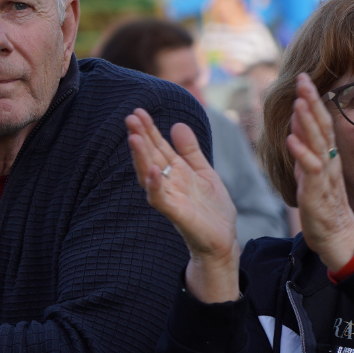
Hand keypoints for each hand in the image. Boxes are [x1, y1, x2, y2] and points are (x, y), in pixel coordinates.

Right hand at [126, 108, 238, 301]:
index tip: (138, 111)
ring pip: (149, 175)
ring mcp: (170, 199)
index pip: (158, 147)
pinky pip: (160, 200)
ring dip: (141, 158)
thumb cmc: (211, 209)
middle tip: (130, 117)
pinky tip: (151, 171)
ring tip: (134, 138)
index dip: (149, 130)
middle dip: (140, 138)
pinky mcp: (176, 214)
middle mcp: (168, 183)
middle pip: (150, 157)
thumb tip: (176, 125)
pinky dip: (154, 186)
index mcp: (175, 172)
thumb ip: (190, 151)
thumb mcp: (204, 172)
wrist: (223, 241)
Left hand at [286, 74, 353, 271]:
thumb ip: (305, 147)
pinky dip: (301, 154)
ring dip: (307, 122)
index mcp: (327, 154)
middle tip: (303, 78)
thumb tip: (297, 123)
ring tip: (299, 102)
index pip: (321, 121)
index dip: (313, 99)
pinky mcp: (316, 191)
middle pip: (321, 126)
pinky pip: (310, 170)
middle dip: (312, 101)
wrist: (336, 236)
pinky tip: (291, 140)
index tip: (303, 78)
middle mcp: (328, 160)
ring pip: (317, 144)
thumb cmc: (323, 203)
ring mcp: (323, 175)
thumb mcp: (310, 170)